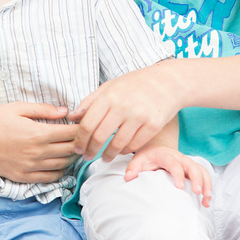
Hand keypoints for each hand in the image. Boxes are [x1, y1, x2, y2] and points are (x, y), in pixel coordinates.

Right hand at [0, 102, 78, 182]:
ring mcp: (31, 167)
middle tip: (85, 137)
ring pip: (63, 165)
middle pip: (71, 150)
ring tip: (75, 150)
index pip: (71, 133)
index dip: (82, 129)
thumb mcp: (18, 107)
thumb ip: (43, 110)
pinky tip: (61, 164)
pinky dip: (60, 172)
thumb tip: (65, 110)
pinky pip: (49, 178)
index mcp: (38, 133)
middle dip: (81, 143)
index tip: (86, 125)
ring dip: (72, 158)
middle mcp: (37, 153)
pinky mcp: (23, 177)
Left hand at [69, 62, 183, 160]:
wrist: (168, 82)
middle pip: (99, 136)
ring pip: (117, 144)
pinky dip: (125, 150)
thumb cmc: (135, 83)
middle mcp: (123, 106)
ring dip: (108, 155)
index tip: (77, 148)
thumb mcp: (110, 86)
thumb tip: (72, 117)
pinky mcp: (153, 125)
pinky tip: (120, 151)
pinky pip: (134, 145)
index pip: (87, 124)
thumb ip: (90, 102)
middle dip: (90, 150)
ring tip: (104, 157)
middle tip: (87, 156)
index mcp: (109, 96)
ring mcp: (139, 116)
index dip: (79, 140)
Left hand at [125, 144, 211, 207]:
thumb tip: (128, 178)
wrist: (157, 147)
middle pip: (192, 166)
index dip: (178, 174)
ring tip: (206, 200)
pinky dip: (208, 187)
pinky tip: (207, 201)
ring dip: (206, 184)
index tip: (180, 187)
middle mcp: (180, 158)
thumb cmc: (148, 156)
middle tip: (197, 193)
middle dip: (197, 179)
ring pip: (201, 170)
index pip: (174, 163)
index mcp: (166, 155)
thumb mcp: (138, 160)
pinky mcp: (193, 168)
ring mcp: (188, 163)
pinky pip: (204, 175)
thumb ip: (133, 168)